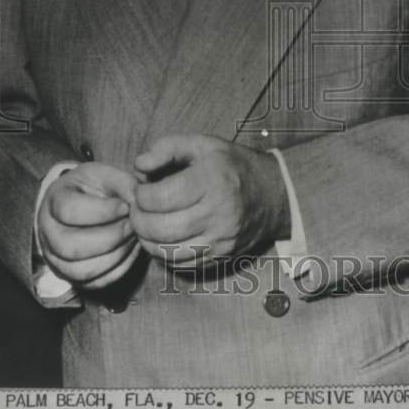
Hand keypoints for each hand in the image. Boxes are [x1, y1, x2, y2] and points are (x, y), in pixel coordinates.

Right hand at [37, 162, 141, 289]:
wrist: (81, 203)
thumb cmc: (94, 188)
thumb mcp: (106, 175)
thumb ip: (123, 185)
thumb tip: (137, 205)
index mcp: (54, 199)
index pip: (69, 211)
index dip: (102, 211)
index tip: (125, 206)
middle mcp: (48, 232)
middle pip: (72, 247)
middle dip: (111, 237)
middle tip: (132, 225)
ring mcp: (56, 257)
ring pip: (83, 271)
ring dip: (116, 255)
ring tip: (132, 237)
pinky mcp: (72, 276)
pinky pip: (95, 283)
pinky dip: (118, 268)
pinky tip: (129, 250)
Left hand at [131, 135, 290, 266]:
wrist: (272, 195)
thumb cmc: (232, 166)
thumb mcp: (203, 144)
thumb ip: (167, 148)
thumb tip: (139, 165)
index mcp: (211, 181)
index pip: (159, 198)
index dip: (140, 195)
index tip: (141, 188)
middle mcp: (216, 214)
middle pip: (159, 228)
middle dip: (138, 219)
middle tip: (137, 208)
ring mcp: (219, 240)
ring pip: (166, 251)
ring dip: (146, 239)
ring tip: (146, 222)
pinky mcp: (219, 258)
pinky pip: (179, 264)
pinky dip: (162, 253)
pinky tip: (162, 237)